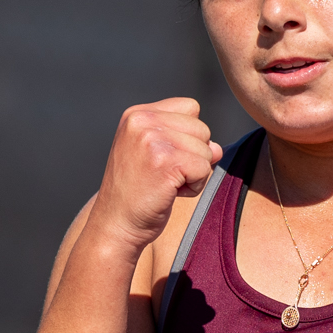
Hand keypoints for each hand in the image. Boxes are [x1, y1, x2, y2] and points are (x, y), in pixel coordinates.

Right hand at [89, 97, 221, 253]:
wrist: (115, 224)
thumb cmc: (137, 193)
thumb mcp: (155, 154)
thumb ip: (186, 141)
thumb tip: (217, 148)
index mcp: (137, 114)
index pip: (190, 108)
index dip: (188, 136)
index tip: (163, 158)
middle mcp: (142, 121)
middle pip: (202, 129)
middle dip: (193, 156)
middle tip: (163, 175)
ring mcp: (152, 140)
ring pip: (206, 150)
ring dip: (194, 174)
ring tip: (165, 185)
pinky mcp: (165, 162)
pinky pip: (204, 169)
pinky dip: (194, 187)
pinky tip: (170, 193)